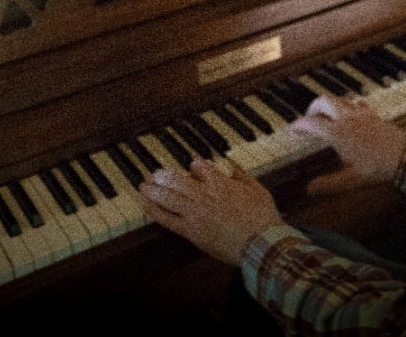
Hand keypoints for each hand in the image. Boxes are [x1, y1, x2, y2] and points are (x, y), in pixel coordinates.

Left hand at [138, 159, 283, 264]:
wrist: (260, 243)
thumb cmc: (262, 218)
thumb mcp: (257, 189)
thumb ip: (243, 175)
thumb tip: (233, 166)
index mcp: (220, 183)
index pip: (200, 167)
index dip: (194, 164)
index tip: (191, 163)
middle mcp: (204, 195)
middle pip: (177, 180)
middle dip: (163, 176)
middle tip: (154, 174)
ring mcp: (196, 213)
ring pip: (168, 197)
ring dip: (153, 190)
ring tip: (143, 185)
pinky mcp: (192, 231)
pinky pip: (168, 219)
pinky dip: (154, 211)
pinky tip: (146, 205)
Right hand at [290, 94, 405, 194]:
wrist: (405, 155)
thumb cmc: (378, 167)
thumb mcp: (351, 180)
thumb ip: (329, 184)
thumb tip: (310, 189)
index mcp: (337, 133)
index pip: (311, 123)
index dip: (299, 125)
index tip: (293, 129)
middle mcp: (346, 119)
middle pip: (323, 100)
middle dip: (312, 106)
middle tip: (309, 117)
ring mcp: (360, 114)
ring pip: (339, 98)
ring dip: (330, 104)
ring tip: (327, 115)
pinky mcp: (373, 114)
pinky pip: (356, 102)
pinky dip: (348, 105)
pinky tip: (351, 114)